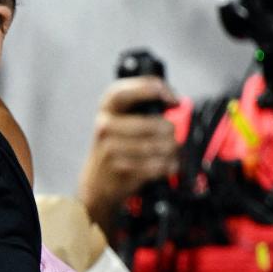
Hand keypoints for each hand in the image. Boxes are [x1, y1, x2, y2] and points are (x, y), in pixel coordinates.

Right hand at [78, 76, 178, 234]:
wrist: (97, 180)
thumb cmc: (117, 145)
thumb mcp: (122, 120)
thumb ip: (144, 106)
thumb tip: (175, 102)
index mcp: (107, 107)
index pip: (127, 91)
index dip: (153, 90)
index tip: (173, 100)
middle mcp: (105, 125)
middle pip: (151, 124)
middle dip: (169, 130)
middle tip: (171, 134)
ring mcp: (111, 148)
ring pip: (157, 146)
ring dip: (171, 150)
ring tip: (170, 151)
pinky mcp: (121, 169)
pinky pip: (156, 166)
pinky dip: (167, 166)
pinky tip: (167, 164)